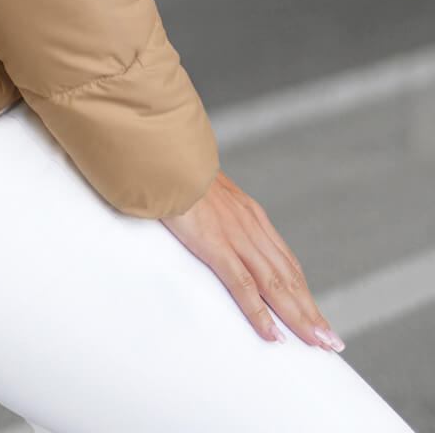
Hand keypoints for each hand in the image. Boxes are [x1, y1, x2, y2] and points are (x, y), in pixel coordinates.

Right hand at [161, 169, 344, 350]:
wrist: (168, 155)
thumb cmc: (180, 172)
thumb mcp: (208, 191)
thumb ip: (218, 212)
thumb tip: (212, 224)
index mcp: (251, 215)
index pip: (286, 261)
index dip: (303, 290)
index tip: (316, 313)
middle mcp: (252, 227)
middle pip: (289, 278)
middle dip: (310, 311)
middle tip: (330, 340)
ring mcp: (237, 237)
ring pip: (276, 285)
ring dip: (299, 316)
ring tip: (317, 342)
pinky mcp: (216, 245)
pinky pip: (243, 285)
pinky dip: (260, 312)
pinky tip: (272, 333)